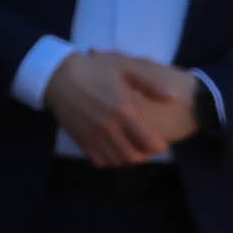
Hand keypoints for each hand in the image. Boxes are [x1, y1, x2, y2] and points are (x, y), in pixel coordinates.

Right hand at [43, 46, 203, 167]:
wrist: (59, 76)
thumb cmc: (94, 70)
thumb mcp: (124, 70)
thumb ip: (150, 85)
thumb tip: (173, 97)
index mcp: (123, 111)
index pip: (149, 142)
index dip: (159, 147)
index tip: (161, 143)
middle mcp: (109, 128)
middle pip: (134, 157)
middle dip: (144, 156)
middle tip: (146, 148)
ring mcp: (94, 137)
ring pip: (118, 162)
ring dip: (128, 159)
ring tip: (132, 149)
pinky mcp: (82, 141)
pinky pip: (100, 161)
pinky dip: (111, 160)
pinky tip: (114, 150)